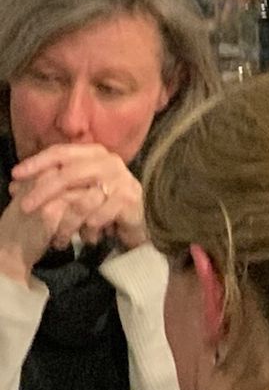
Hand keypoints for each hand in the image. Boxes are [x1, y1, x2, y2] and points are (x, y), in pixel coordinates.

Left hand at [0, 143, 145, 274]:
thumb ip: (49, 182)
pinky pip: (100, 215)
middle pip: (70, 173)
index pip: (61, 152)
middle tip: (24, 206)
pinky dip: (89, 228)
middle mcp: (110, 162)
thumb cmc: (99, 202)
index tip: (15, 175)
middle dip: (44, 190)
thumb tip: (14, 184)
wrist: (134, 221)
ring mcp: (122, 180)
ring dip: (67, 221)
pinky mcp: (130, 200)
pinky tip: (85, 237)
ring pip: (84, 199)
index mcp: (94, 153)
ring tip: (56, 237)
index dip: (37, 162)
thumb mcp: (73, 188)